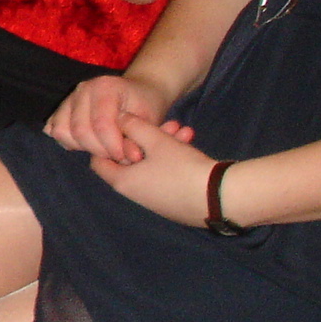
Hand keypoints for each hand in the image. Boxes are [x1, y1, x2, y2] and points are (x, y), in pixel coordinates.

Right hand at [44, 72, 186, 163]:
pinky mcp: (61, 108)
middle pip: (79, 130)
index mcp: (105, 86)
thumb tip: (129, 157)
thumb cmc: (144, 106)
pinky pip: (55, 130)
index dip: (113, 146)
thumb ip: (137, 138)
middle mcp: (83, 89)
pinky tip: (87, 142)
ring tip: (103, 148)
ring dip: (83, 147)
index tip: (126, 156)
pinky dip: (69, 142)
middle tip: (116, 155)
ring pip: (62, 131)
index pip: (101, 124)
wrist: (139, 92)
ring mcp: (69, 97)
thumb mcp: (149, 121)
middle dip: (98, 150)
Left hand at [86, 111, 213, 226]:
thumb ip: (134, 126)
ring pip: (152, 166)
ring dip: (165, 146)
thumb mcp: (156, 141)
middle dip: (148, 138)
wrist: (221, 199)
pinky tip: (190, 143)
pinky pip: (165, 177)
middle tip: (167, 124)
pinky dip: (174, 160)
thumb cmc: (182, 168)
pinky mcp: (172, 203)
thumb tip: (118, 117)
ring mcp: (154, 201)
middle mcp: (134, 195)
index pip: (99, 161)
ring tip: (184, 129)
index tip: (124, 127)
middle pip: (131, 160)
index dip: (109, 141)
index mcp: (122, 182)